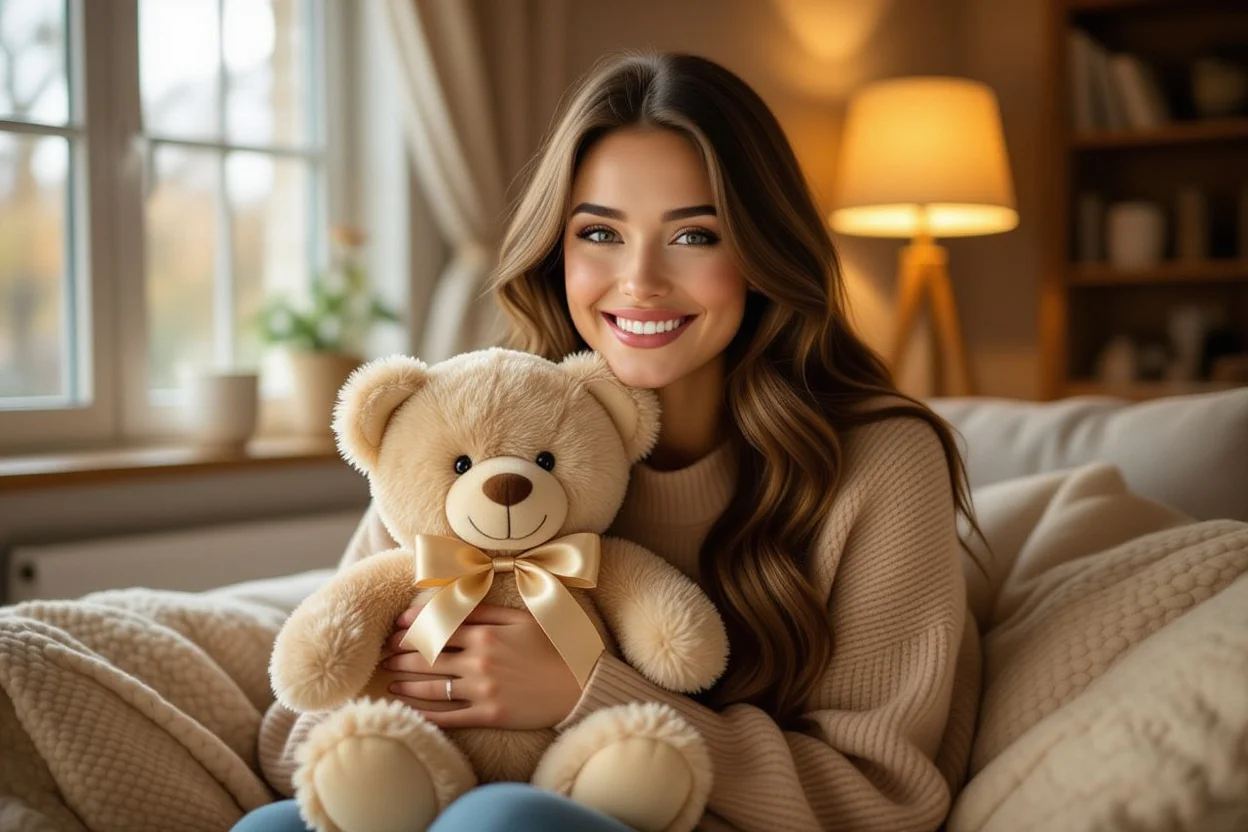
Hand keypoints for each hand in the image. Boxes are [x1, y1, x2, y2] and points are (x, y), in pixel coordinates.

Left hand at [382, 604, 585, 729]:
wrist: (581, 685)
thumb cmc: (555, 646)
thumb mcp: (524, 619)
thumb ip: (487, 610)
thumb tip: (455, 601)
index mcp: (487, 634)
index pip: (439, 628)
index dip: (413, 627)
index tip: (395, 628)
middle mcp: (480, 660)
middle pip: (428, 657)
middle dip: (401, 656)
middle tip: (383, 655)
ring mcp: (483, 689)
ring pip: (433, 686)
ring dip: (406, 683)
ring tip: (390, 680)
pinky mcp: (489, 714)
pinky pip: (449, 715)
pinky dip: (425, 713)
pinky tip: (409, 709)